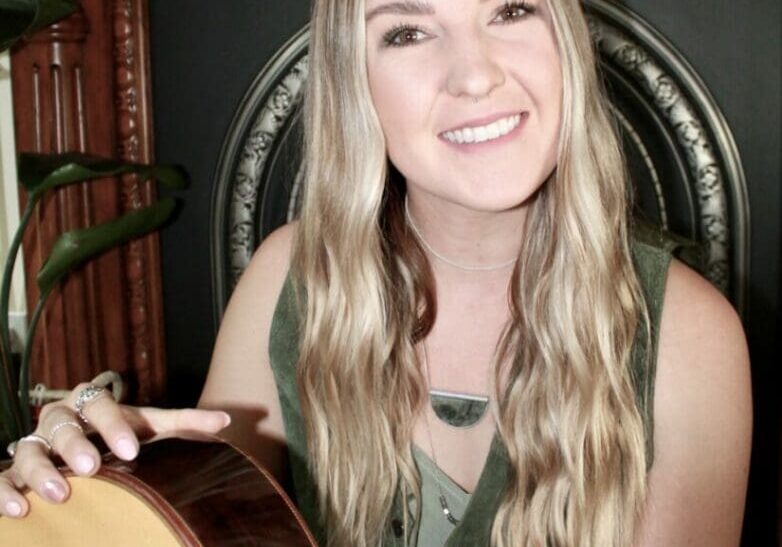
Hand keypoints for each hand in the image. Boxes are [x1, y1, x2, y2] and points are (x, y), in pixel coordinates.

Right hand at [0, 382, 230, 517]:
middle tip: (92, 469)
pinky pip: (0, 479)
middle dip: (75, 445)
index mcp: (92, 403)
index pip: (101, 405)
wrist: (82, 449)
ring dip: (40, 471)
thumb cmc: (120, 436)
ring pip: (26, 451)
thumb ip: (184, 424)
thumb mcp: (151, 427)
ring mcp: (32, 445)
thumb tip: (225, 421)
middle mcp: (59, 420)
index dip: (114, 426)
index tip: (133, 452)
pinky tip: (17, 512)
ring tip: (59, 494)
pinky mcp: (13, 474)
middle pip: (60, 425)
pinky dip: (3, 493)